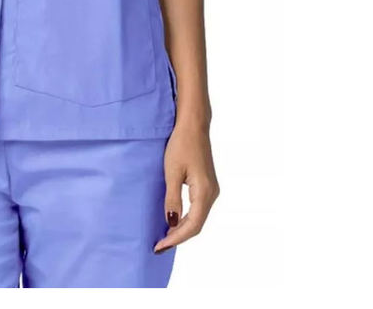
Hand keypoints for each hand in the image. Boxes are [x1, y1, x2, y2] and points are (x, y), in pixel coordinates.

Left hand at [153, 119, 219, 252]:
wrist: (193, 125)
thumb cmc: (181, 144)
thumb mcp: (172, 172)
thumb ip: (172, 199)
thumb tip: (171, 223)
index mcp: (204, 192)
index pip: (192, 225)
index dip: (176, 239)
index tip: (159, 247)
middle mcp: (212, 194)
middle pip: (197, 225)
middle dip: (178, 237)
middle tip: (159, 245)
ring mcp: (211, 190)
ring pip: (198, 218)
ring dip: (183, 229)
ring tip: (164, 236)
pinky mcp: (207, 185)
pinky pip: (198, 208)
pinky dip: (187, 218)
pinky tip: (174, 220)